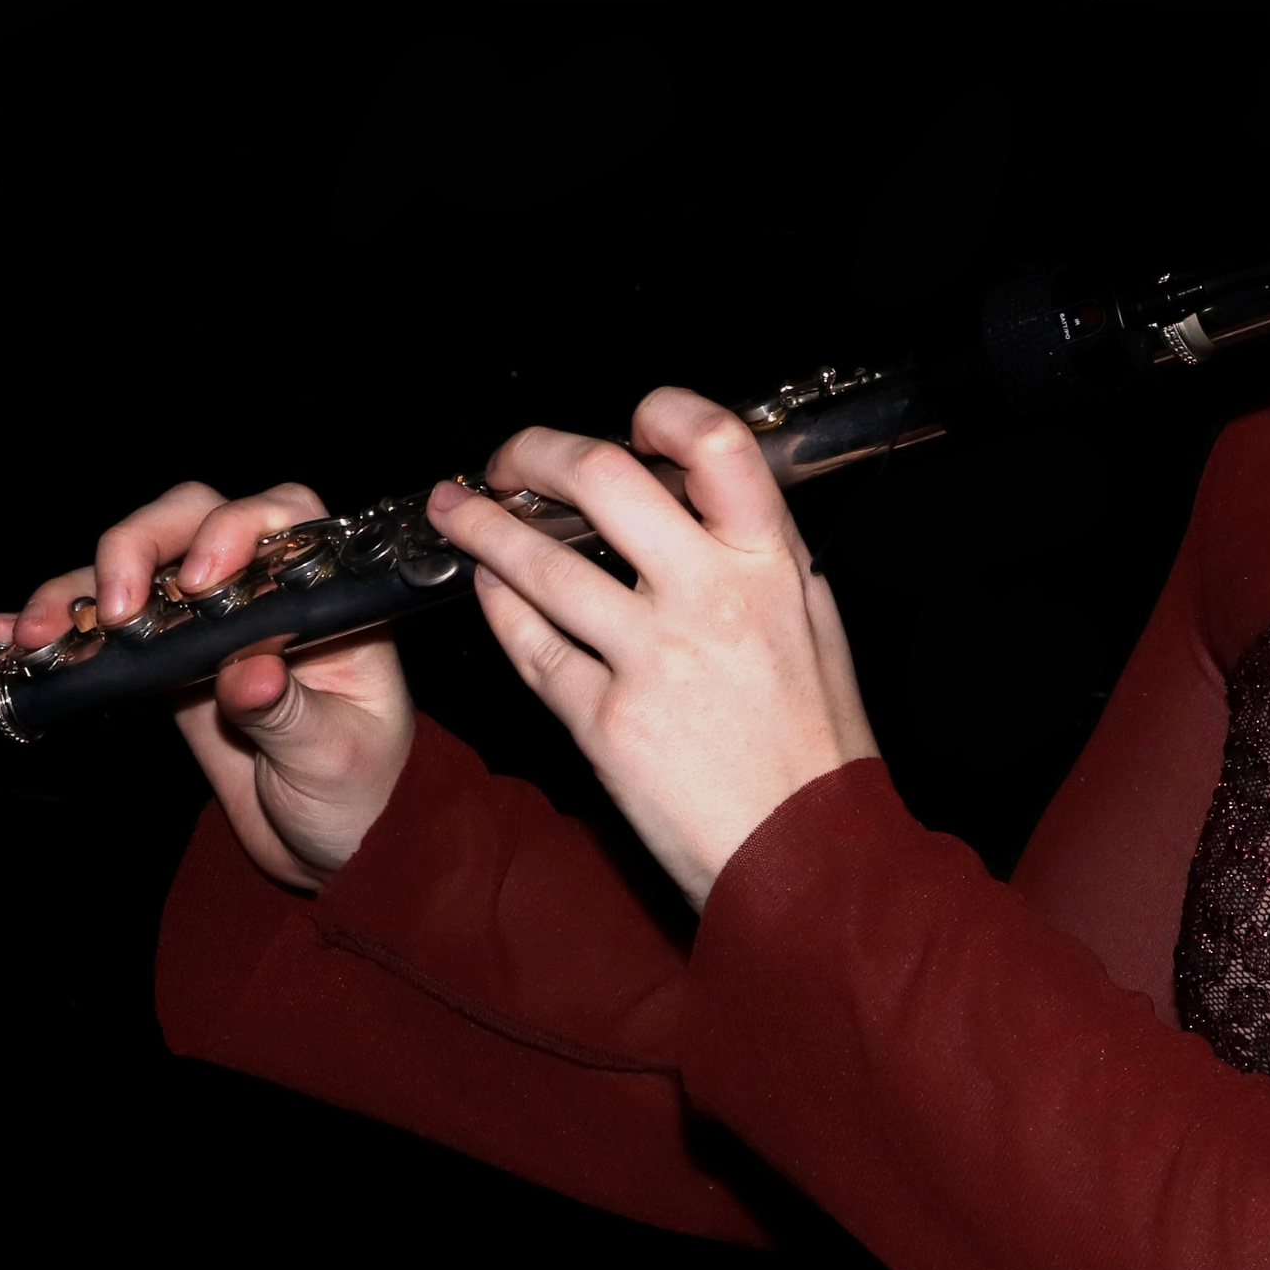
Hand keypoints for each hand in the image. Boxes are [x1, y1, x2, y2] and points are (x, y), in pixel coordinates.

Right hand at [0, 480, 415, 891]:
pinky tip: (11, 637)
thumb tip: (249, 671)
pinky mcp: (163, 662)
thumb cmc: (360, 787)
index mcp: (324, 597)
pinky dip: (57, 624)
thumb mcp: (335, 755)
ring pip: (136, 567)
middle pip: (192, 520)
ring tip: (39, 631)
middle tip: (114, 609)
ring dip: (79, 587)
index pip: (283, 518)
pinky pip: (103, 628)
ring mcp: (205, 623)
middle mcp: (261, 592)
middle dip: (141, 545)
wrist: (332, 843)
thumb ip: (291, 712)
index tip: (202, 579)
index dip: (236, 527)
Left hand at [428, 387, 875, 905]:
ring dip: (484, 527)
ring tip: (454, 510)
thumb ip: (759, 559)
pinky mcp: (604, 722)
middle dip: (534, 454)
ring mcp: (652, 659)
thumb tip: (701, 501)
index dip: (662, 412)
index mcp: (770, 565)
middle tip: (507, 460)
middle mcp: (710, 598)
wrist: (805, 856)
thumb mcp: (813, 627)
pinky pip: (531, 647)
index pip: (717, 442)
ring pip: (541, 565)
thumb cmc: (815, 747)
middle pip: (602, 479)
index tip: (628, 423)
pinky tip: (485, 588)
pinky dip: (500, 607)